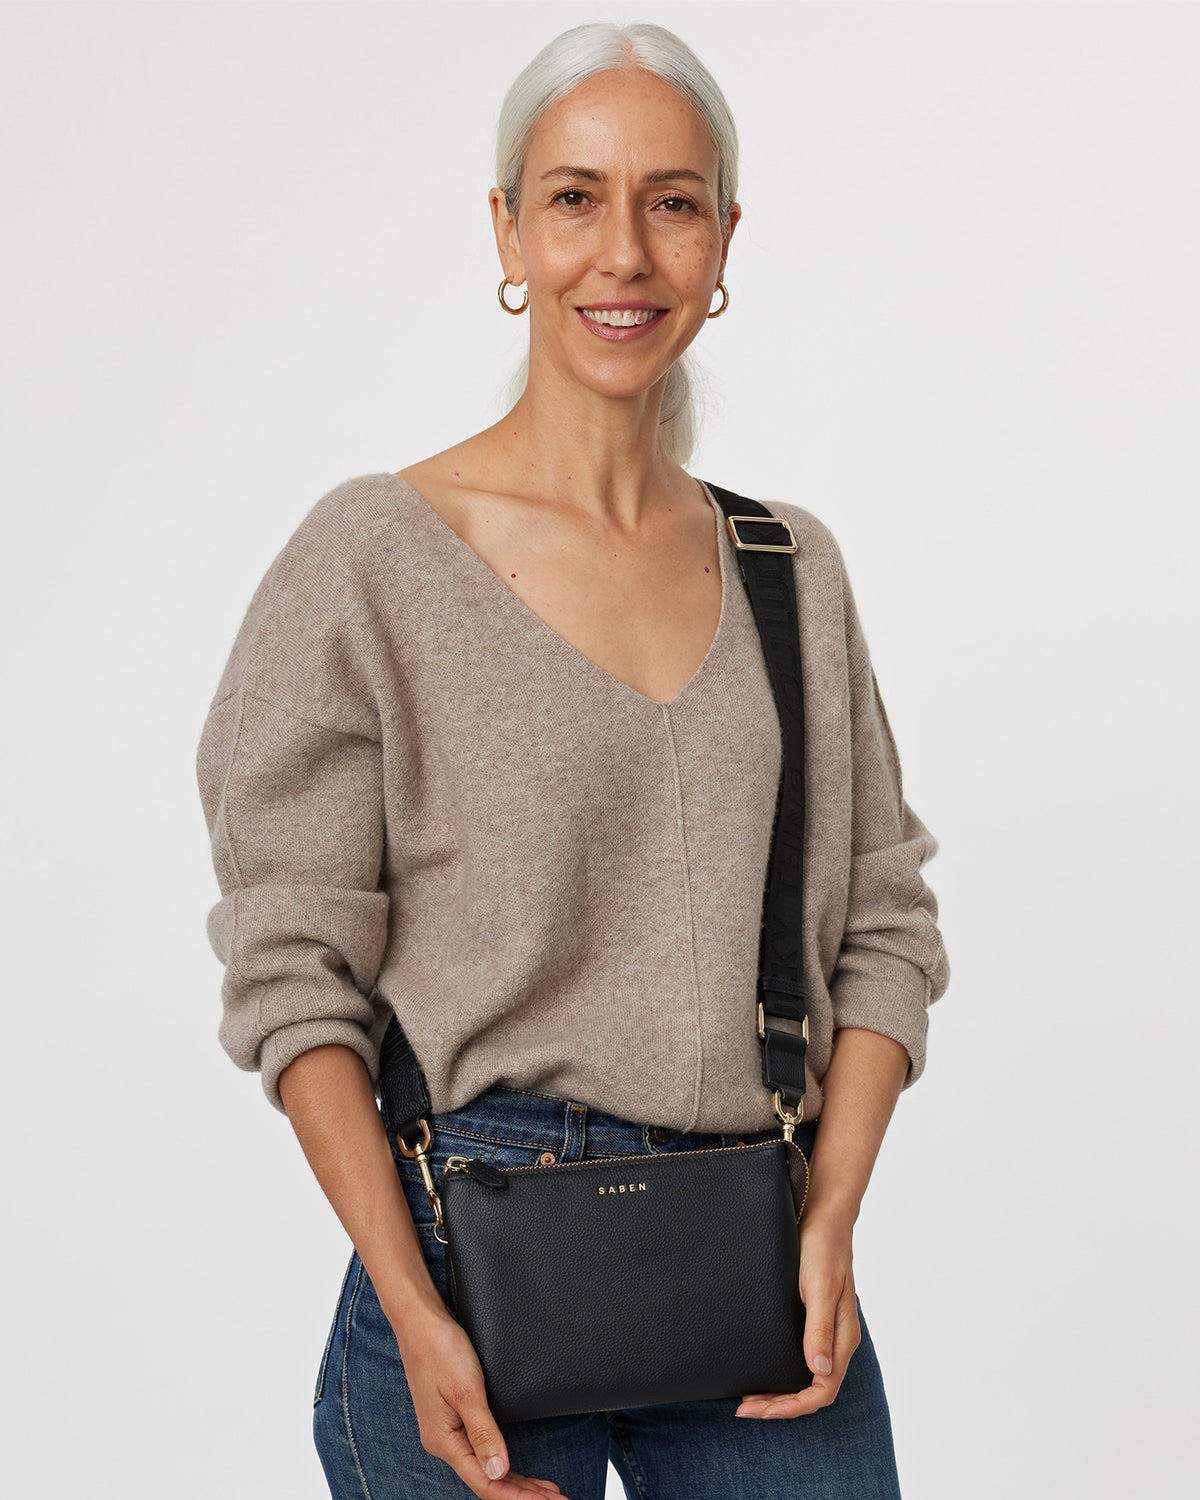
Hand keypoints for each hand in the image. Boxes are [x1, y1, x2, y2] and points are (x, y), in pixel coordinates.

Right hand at [390, 1300, 568, 1499]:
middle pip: (488, 1479)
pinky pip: (480, 1449)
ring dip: (515, 1480)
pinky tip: (514, 1466)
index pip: (485, 1482)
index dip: (518, 1497)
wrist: (420, 1320)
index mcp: (444, 1440)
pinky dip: (503, 1460)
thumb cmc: (440, 1350)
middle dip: (523, 1492)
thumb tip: (499, 1471)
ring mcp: (448, 1429)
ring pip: (486, 1465)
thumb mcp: (466, 1391)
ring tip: (545, 1490)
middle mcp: (444, 1441)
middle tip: (558, 1498)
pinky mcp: (453, 1415)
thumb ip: (483, 1433)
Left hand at [735, 1213, 860, 1418]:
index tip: (759, 1409)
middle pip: (810, 1390)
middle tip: (743, 1408)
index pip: (822, 1391)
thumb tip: (818, 1370)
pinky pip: (796, 1356)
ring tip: (747, 1397)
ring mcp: (821, 1330)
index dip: (791, 1407)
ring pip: (803, 1377)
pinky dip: (777, 1369)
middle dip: (778, 1405)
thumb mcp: (819, 1287)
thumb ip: (819, 1328)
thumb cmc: (823, 1249)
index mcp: (842, 1338)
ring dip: (777, 1392)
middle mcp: (833, 1340)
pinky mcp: (808, 1318)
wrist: (821, 1217)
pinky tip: (757, 1367)